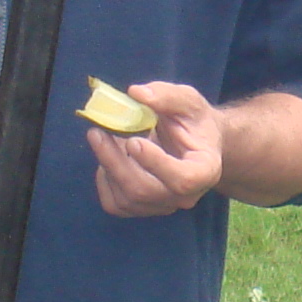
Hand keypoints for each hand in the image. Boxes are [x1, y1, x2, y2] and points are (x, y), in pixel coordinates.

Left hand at [86, 81, 224, 216]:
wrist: (196, 143)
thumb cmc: (194, 122)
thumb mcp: (188, 101)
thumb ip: (166, 96)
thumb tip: (135, 93)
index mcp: (204, 170)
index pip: (183, 179)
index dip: (155, 163)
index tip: (133, 141)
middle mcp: (186, 196)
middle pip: (144, 190)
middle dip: (114, 161)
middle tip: (97, 132)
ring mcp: (163, 205)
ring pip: (126, 198)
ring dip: (107, 165)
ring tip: (102, 136)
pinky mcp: (143, 208)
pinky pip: (115, 204)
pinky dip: (104, 181)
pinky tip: (109, 157)